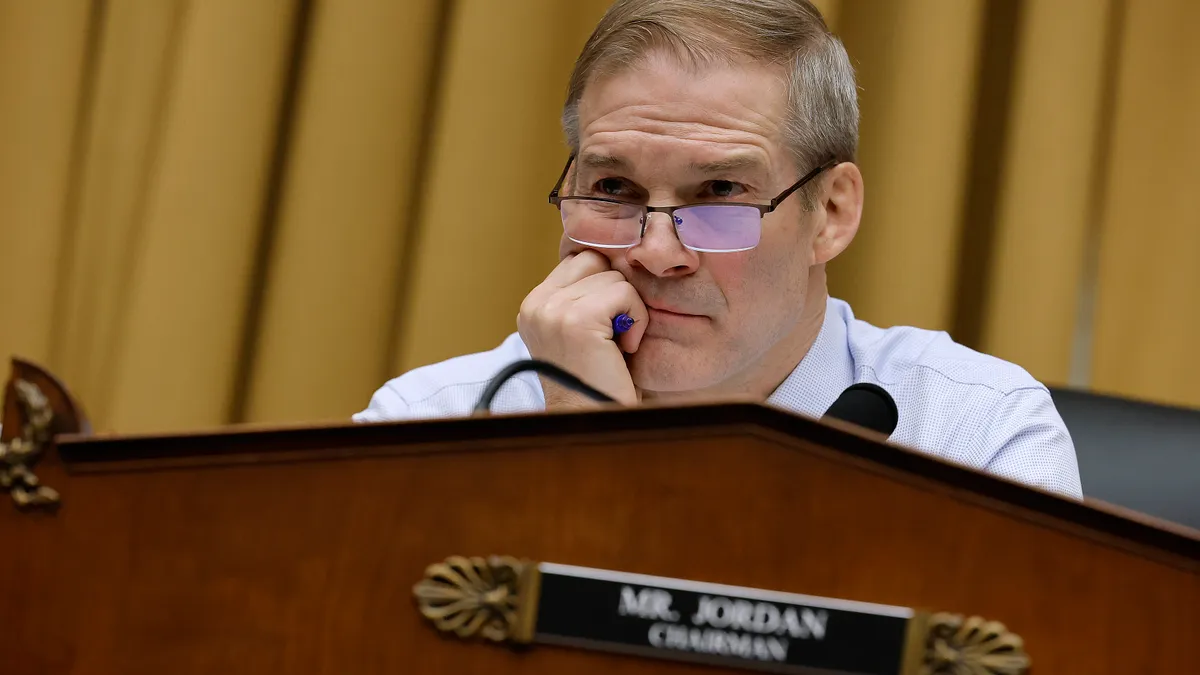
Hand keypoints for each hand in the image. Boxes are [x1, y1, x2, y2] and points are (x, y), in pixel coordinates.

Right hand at [517, 250, 648, 407]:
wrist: (593, 423)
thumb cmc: (598, 383)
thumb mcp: (581, 332)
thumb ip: (584, 296)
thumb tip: (617, 256)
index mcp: (533, 305)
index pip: (579, 259)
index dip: (604, 284)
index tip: (608, 322)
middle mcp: (535, 304)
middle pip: (596, 262)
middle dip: (615, 294)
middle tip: (613, 335)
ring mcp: (552, 311)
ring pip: (614, 278)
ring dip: (629, 310)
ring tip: (616, 346)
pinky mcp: (575, 320)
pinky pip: (624, 293)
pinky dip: (637, 319)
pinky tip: (624, 348)